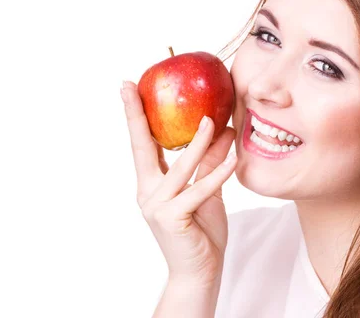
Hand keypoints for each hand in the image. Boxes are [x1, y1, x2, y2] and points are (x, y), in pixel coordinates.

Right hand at [121, 80, 236, 286]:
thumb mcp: (206, 191)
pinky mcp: (173, 218)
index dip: (135, 116)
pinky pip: (200, 190)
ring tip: (211, 120)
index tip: (127, 88)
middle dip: (136, 115)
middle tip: (131, 86)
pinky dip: (218, 173)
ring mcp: (157, 206)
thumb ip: (209, 163)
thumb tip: (222, 130)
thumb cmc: (200, 231)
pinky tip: (232, 159)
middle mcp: (148, 192)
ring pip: (180, 167)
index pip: (142, 144)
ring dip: (197, 142)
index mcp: (152, 184)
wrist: (199, 272)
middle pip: (142, 147)